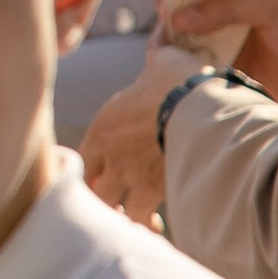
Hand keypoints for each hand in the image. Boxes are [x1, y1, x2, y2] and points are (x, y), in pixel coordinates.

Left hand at [78, 42, 188, 229]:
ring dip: (122, 215)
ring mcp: (127, 176)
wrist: (199, 105)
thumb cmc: (180, 79)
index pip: (78, 158)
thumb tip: (162, 50)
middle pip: (88, 189)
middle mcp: (108, 155)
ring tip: (138, 218)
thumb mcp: (161, 63)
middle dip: (100, 197)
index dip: (88, 170)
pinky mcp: (152, 193)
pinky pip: (142, 221)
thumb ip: (154, 63)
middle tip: (116, 203)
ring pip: (111, 209)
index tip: (99, 177)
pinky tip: (158, 228)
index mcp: (102, 127)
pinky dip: (148, 226)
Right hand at [160, 0, 277, 112]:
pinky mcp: (230, 78)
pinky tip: (175, 73)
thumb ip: (227, 6)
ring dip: (173, 47)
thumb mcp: (271, 8)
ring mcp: (230, 49)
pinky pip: (197, 72)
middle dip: (170, 19)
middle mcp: (232, 19)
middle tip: (165, 30)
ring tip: (165, 53)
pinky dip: (183, 71)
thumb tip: (177, 17)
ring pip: (188, 43)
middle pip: (187, 13)